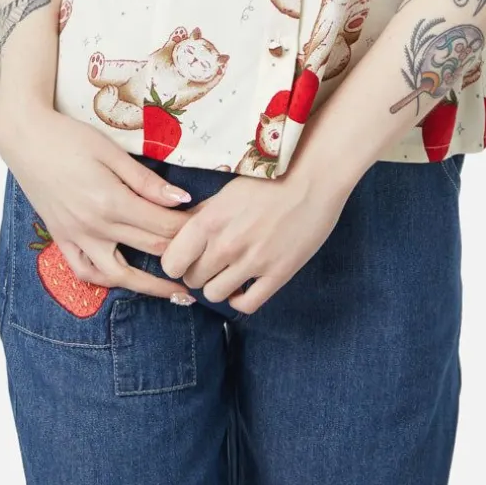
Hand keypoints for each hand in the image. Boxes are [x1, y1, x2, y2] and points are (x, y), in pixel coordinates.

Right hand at [0, 104, 196, 301]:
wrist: (25, 139)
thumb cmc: (70, 137)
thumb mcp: (112, 152)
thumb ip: (147, 181)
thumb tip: (182, 199)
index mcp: (111, 202)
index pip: (162, 225)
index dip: (191, 228)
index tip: (211, 226)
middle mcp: (94, 227)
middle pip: (149, 248)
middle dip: (182, 253)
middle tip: (207, 257)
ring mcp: (75, 237)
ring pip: (118, 274)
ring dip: (150, 286)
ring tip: (176, 292)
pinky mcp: (62, 239)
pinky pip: (85, 271)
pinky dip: (107, 281)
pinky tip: (125, 281)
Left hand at [158, 165, 349, 313]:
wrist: (313, 179)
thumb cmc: (270, 179)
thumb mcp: (228, 190)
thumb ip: (202, 213)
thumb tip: (178, 230)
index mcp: (209, 221)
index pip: (171, 263)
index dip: (177, 261)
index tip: (188, 256)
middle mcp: (226, 245)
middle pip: (192, 280)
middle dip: (199, 272)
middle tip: (213, 261)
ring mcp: (253, 262)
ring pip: (214, 295)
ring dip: (219, 286)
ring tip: (230, 272)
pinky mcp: (278, 274)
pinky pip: (246, 305)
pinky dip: (240, 300)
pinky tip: (245, 286)